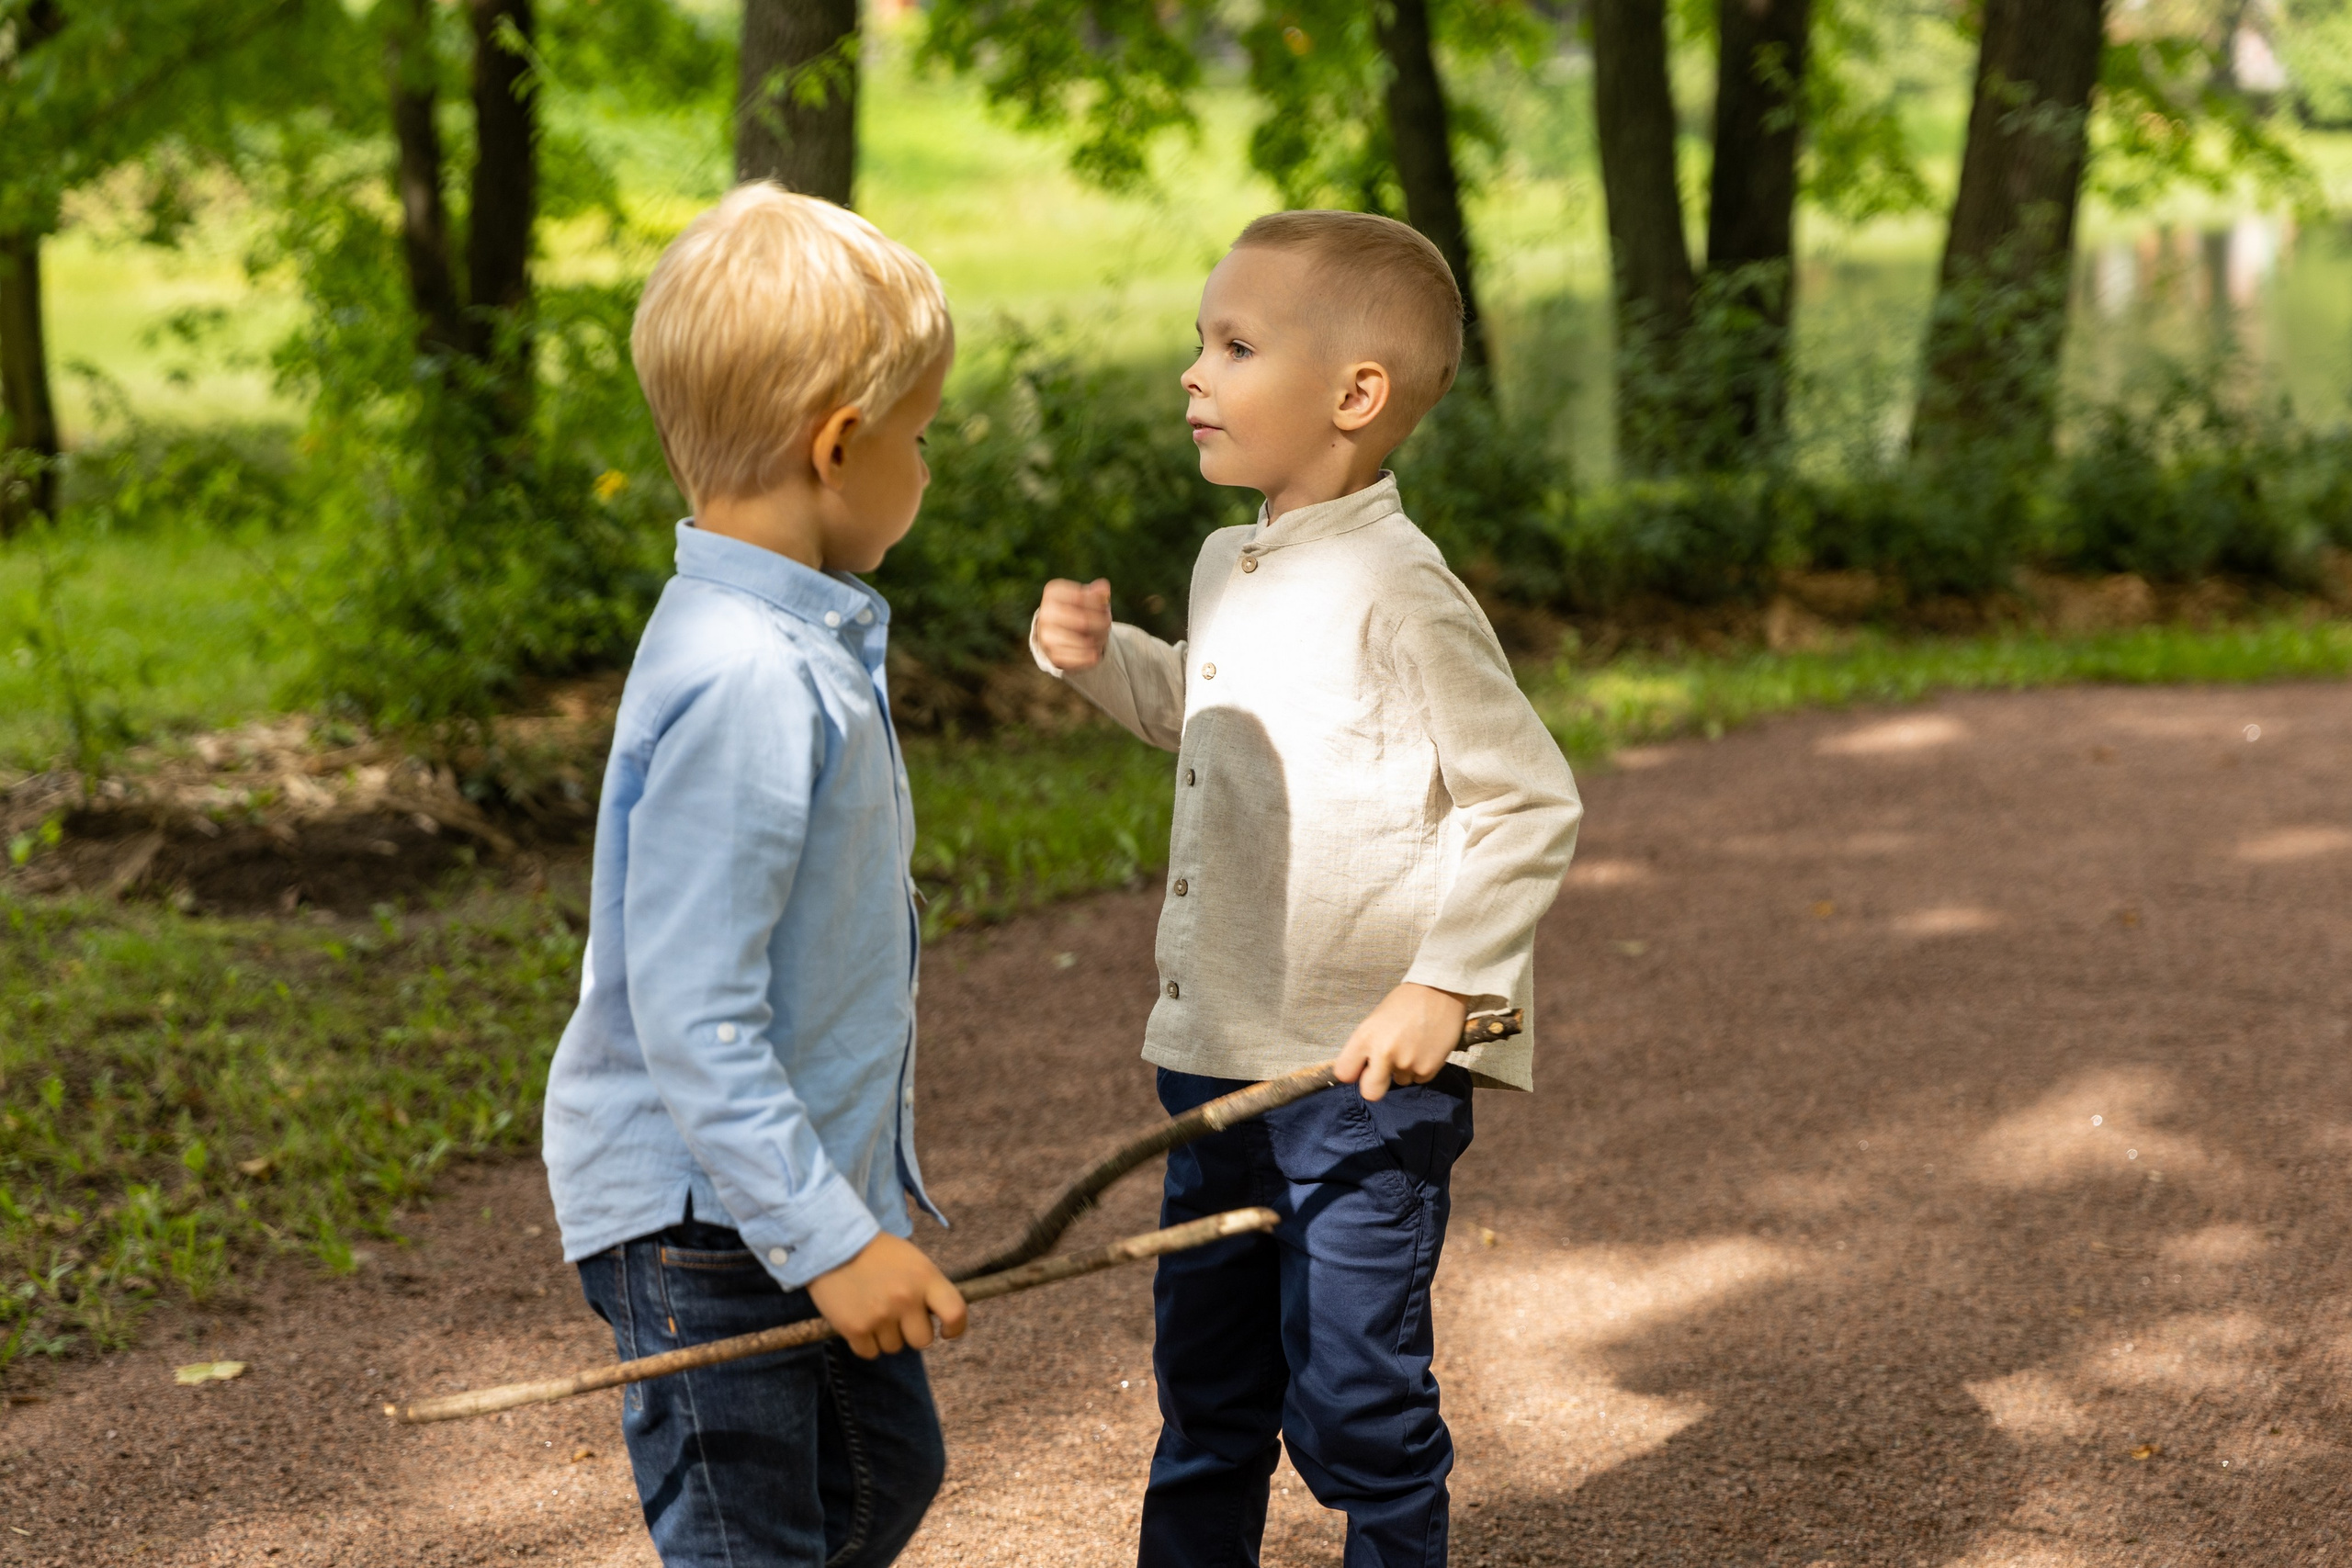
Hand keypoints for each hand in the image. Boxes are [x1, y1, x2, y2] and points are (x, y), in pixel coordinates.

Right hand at [807, 1232, 967, 1358]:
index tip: (947, 1331)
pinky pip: (870, 1352)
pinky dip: (865, 1342)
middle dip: (912, 1332)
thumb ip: (928, 1288)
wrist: (833, 1243)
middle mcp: (906, 1298)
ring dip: (886, 1335)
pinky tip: (859, 1319)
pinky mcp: (855, 1328)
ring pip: (894, 1347)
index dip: (956, 1328)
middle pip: (922, 1340)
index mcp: (925, 1277)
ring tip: (872, 1309)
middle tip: (897, 1315)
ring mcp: (880, 1315)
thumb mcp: (913, 1261)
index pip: (955, 1312)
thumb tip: (939, 1319)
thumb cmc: (878, 1253)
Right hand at [1035, 577, 1111, 670]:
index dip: (1100, 604)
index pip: (1081, 598)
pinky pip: (1081, 658)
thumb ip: (1096, 594)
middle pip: (1084, 621)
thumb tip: (1103, 587)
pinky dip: (1092, 656)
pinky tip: (1095, 651)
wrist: (1058, 635)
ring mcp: (1047, 636)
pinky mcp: (1053, 655)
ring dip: (1099, 640)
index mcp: (1053, 593)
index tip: (1105, 608)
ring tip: (1101, 637)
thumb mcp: (1088, 598)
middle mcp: (1045, 613)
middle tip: (1108, 624)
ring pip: (1085, 641)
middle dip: (1102, 624)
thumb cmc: (1078, 611)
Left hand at [1333, 983, 1468, 1102]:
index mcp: (1365, 1037)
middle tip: (1384, 1070)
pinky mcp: (1428, 1069)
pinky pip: (1419, 1078)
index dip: (1353, 1073)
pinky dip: (1421, 1067)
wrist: (1440, 990)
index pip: (1344, 1073)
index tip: (1360, 1068)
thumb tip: (1363, 1070)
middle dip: (1375, 1084)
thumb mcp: (1376, 1020)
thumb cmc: (1405, 1002)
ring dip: (1404, 1069)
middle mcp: (1383, 1053)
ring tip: (1413, 1044)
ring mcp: (1407, 1063)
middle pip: (1370, 1092)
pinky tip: (1426, 1048)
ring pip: (1400, 1081)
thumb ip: (1367, 1046)